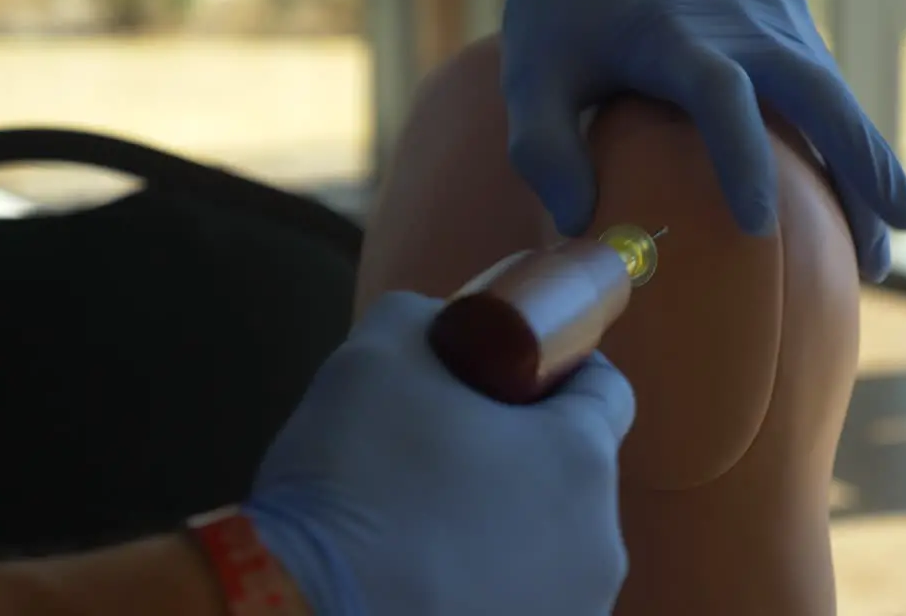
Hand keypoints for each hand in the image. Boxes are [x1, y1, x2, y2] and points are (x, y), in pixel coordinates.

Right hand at [244, 291, 634, 615]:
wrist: (300, 612)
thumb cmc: (353, 479)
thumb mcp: (378, 354)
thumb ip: (427, 320)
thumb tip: (444, 329)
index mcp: (582, 461)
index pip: (605, 389)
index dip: (555, 367)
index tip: (504, 371)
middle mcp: (599, 546)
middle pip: (573, 473)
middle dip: (520, 452)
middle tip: (441, 449)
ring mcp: (572, 613)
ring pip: (547, 547)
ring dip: (503, 526)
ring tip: (419, 526)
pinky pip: (519, 601)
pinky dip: (483, 586)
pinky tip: (420, 580)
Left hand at [489, 0, 905, 280]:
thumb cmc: (560, 12)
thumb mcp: (531, 78)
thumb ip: (545, 152)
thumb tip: (583, 229)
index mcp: (675, 37)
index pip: (721, 98)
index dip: (741, 159)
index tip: (758, 225)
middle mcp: (739, 22)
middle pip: (818, 93)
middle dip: (860, 169)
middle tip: (889, 245)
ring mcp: (771, 13)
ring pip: (836, 92)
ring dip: (868, 161)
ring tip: (889, 237)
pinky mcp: (784, 14)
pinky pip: (824, 79)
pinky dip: (847, 133)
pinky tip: (855, 187)